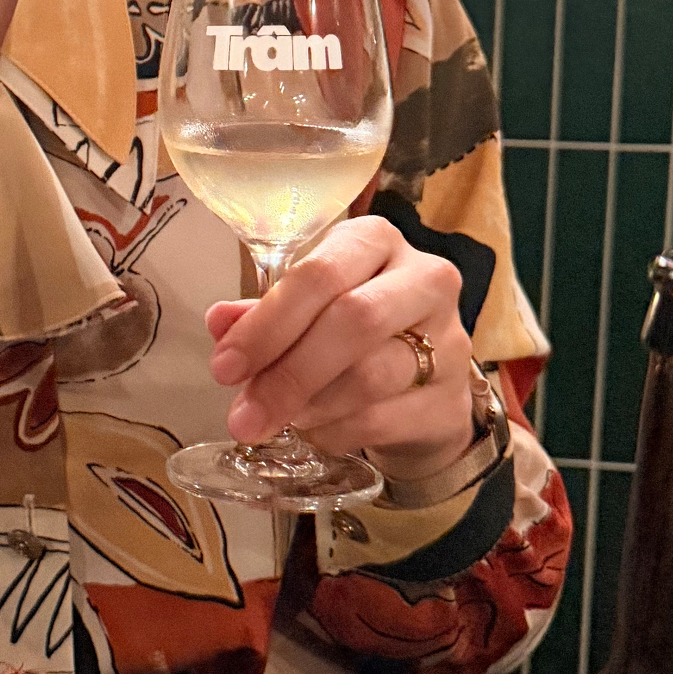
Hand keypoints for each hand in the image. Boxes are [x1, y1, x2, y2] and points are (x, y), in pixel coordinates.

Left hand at [205, 216, 474, 486]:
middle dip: (287, 373)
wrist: (424, 383)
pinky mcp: (453, 398)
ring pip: (371, 375)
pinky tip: (314, 432)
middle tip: (244, 414)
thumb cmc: (355, 332)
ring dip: (309, 405)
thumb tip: (220, 323)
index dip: (268, 323)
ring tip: (276, 420)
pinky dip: (336, 431)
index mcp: (376, 241)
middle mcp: (423, 280)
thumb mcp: (309, 309)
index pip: (320, 273)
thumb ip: (264, 314)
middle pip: (353, 320)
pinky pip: (385, 419)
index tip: (225, 367)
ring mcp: (449, 340)